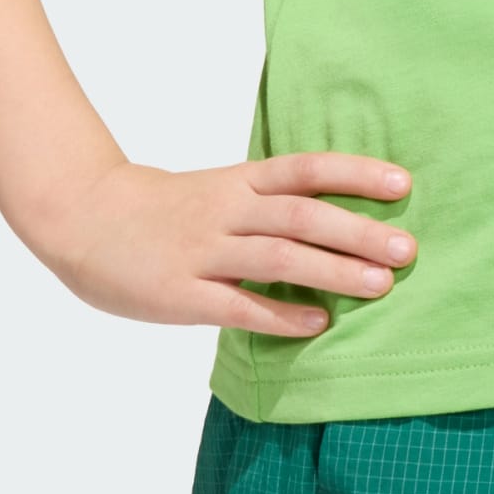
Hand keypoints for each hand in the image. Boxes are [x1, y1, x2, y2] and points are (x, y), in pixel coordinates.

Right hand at [31, 152, 415, 337]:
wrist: (85, 218)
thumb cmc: (167, 208)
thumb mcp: (222, 190)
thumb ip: (272, 202)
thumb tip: (343, 217)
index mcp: (240, 181)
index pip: (307, 169)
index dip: (356, 174)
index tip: (403, 183)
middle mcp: (228, 211)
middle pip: (302, 215)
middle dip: (358, 231)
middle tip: (407, 249)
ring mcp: (204, 252)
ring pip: (278, 258)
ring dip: (333, 271)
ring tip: (380, 285)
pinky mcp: (182, 294)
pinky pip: (238, 306)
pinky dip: (281, 315)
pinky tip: (318, 323)